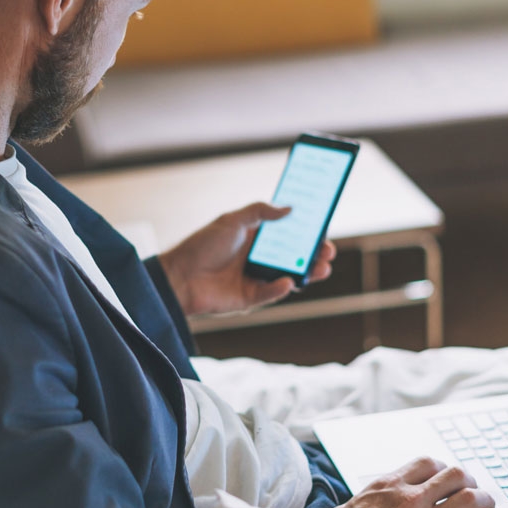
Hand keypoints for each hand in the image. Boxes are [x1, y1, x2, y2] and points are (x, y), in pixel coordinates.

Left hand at [157, 202, 335, 316]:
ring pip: (289, 276)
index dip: (306, 233)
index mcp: (255, 239)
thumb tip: (289, 208)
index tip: (323, 228)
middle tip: (328, 250)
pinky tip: (289, 281)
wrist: (178, 276)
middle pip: (294, 257)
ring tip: (322, 267)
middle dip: (314, 254)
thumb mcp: (232, 221)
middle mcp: (258, 259)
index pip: (288, 236)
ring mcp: (254, 279)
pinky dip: (281, 288)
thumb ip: (260, 212)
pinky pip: (270, 293)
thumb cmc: (202, 245)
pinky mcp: (248, 299)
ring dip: (308, 273)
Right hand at [323, 456, 507, 507]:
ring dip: (485, 500)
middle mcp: (411, 498)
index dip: (442, 467)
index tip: (445, 474)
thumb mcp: (347, 507)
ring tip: (490, 505)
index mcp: (390, 484)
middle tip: (472, 487)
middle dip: (468, 479)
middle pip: (454, 474)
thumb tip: (369, 500)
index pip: (427, 463)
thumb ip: (367, 499)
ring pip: (469, 499)